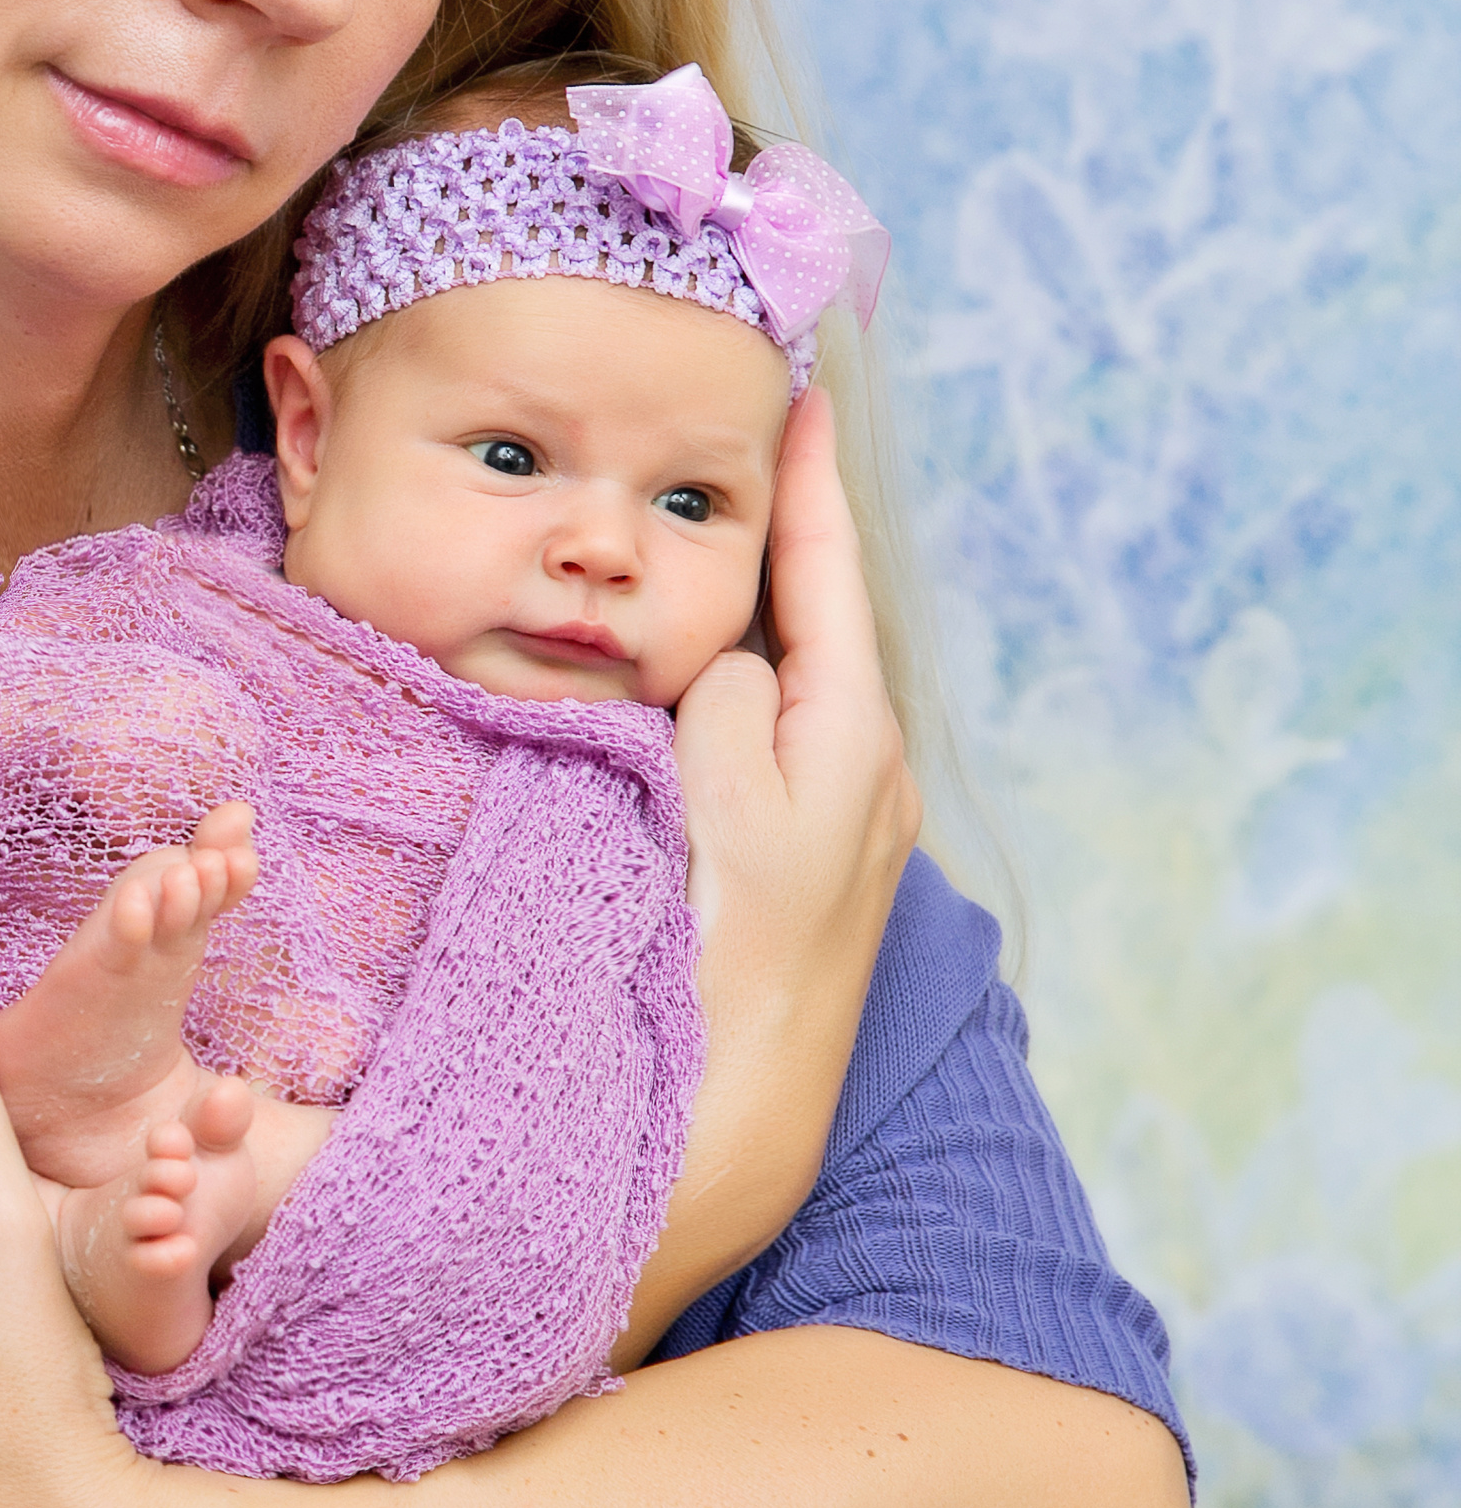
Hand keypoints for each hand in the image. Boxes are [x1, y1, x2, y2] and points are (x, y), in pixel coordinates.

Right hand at [624, 388, 919, 1342]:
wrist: (730, 1119)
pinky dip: (699, 709)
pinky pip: (737, 753)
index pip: (827, 575)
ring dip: (720, 633)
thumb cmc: (724, 951)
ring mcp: (823, 829)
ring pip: (765, 692)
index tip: (802, 387)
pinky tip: (649, 701)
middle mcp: (857, 778)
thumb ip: (722, 697)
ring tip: (671, 568)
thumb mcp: (720, 792)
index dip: (808, 482)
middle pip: (804, 625)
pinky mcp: (777, 871)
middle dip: (765, 546)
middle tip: (725, 455)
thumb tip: (719, 664)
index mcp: (853, 743)